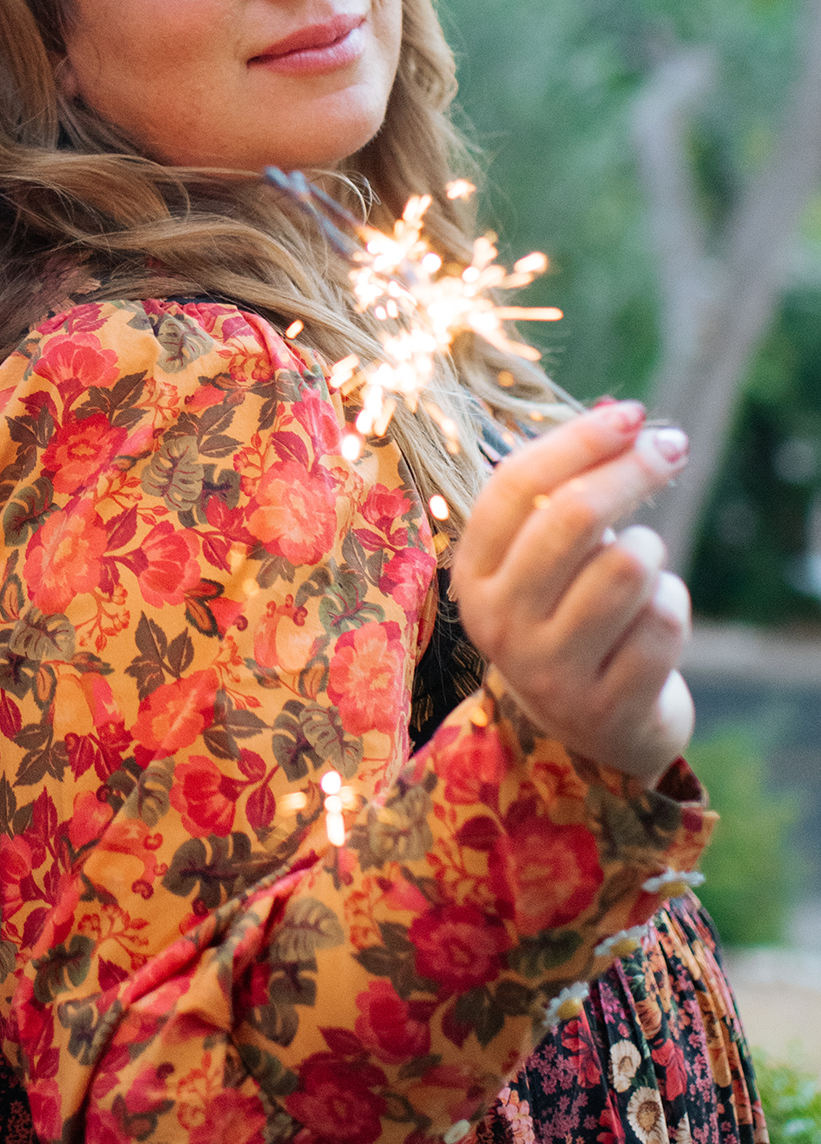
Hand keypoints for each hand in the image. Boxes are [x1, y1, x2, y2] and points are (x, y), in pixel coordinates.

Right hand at [452, 401, 692, 784]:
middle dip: (633, 470)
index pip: (515, 486)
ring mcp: (547, 670)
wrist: (585, 731)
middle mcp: (498, 623)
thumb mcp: (541, 564)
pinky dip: (671, 606)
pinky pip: (664, 621)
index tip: (633, 412)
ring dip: (652, 553)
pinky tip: (651, 623)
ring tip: (644, 567)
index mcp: (472, 575)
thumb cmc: (568, 618)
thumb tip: (619, 417)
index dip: (579, 441)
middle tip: (671, 448)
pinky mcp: (604, 706)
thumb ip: (560, 498)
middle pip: (575, 516)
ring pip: (627, 566)